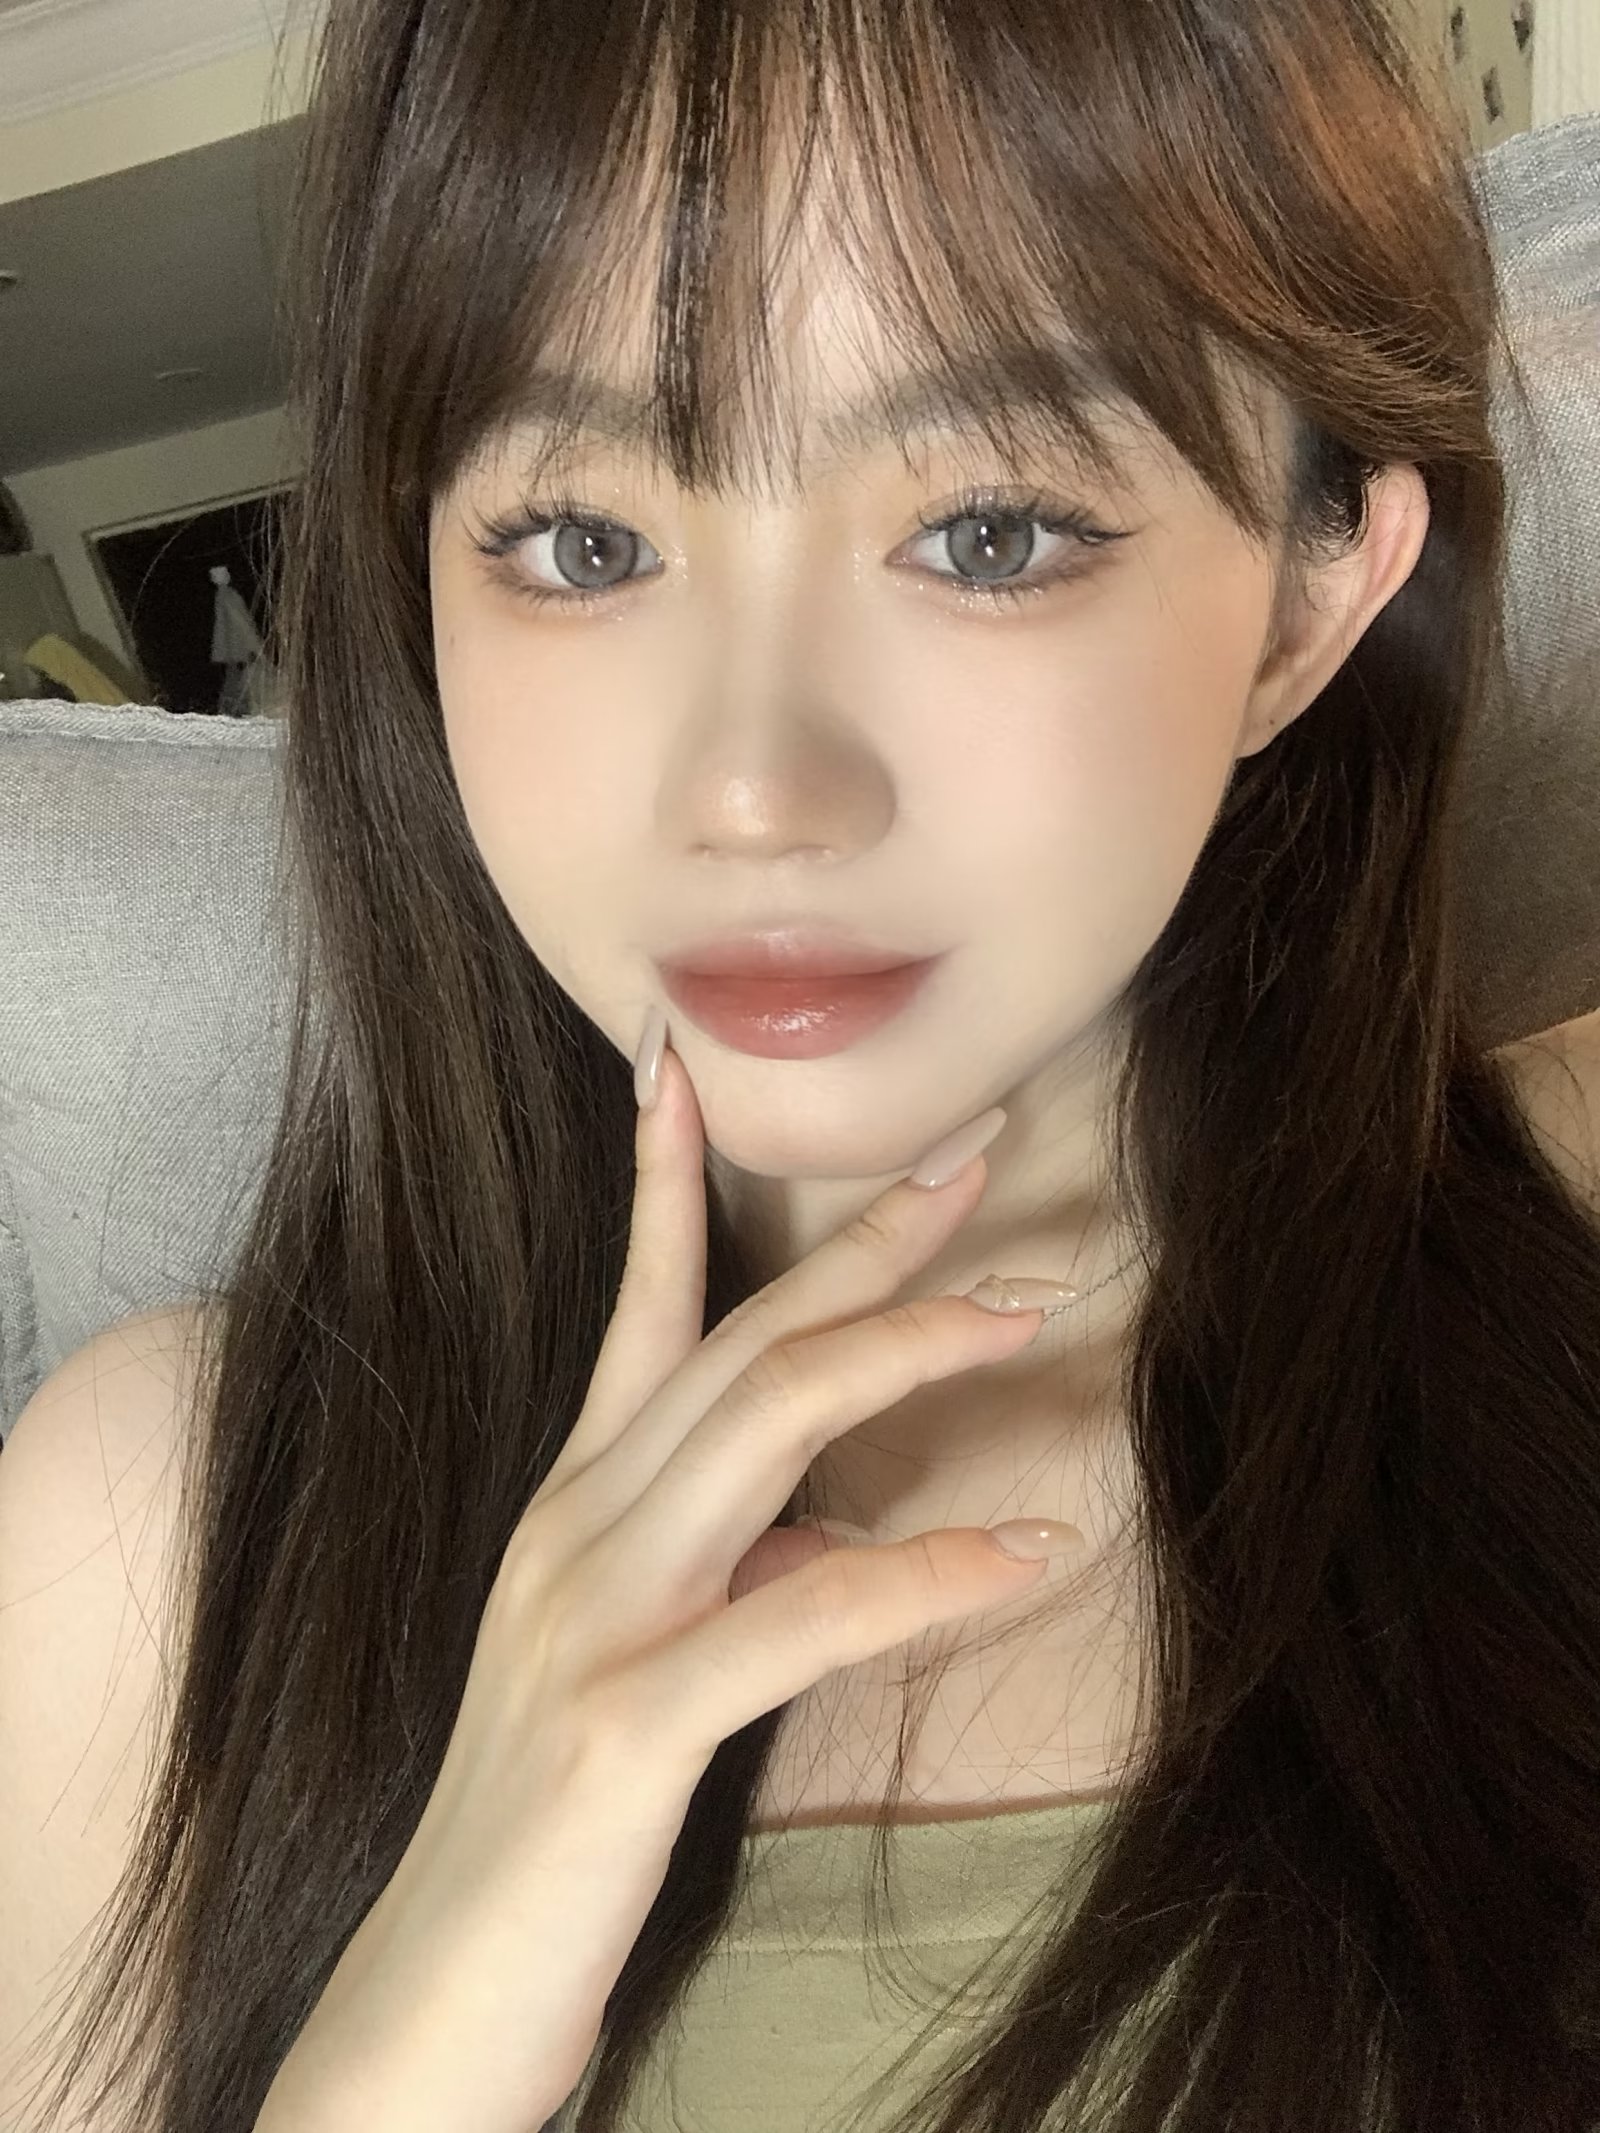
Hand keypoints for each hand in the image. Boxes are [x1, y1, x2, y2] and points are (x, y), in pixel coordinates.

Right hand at [256, 1036, 1061, 2132]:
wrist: (424, 2013)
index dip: (663, 1180)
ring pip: (765, 1426)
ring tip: (1033, 1310)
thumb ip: (725, 1580)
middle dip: (865, 1236)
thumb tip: (833, 1532)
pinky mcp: (624, 1723)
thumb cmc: (547, 1835)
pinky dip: (923, 1574)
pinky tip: (1025, 1554)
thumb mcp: (639, 1670)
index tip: (690, 1069)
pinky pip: (800, 1616)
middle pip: (741, 1339)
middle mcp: (575, 1528)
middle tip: (980, 1148)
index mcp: (576, 1507)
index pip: (634, 1308)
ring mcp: (592, 1615)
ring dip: (909, 1349)